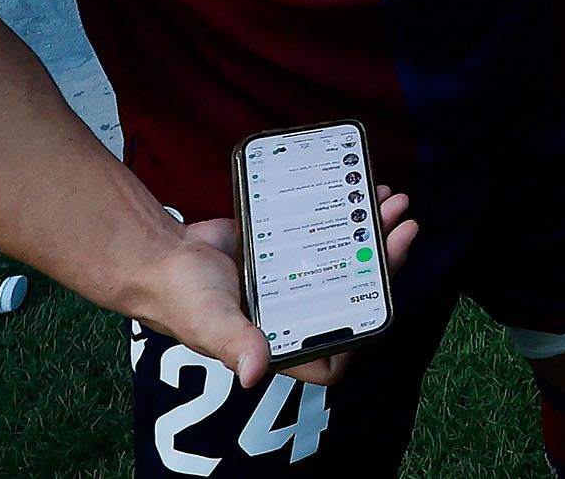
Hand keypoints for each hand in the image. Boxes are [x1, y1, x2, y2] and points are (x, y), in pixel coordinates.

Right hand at [127, 188, 415, 388]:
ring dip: (373, 234)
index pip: (334, 356)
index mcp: (281, 344)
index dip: (362, 335)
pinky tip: (363, 192)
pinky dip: (347, 215)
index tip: (383, 295)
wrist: (160, 254)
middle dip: (384, 263)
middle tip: (403, 226)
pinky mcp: (289, 250)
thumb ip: (234, 342)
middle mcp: (294, 315)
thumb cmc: (180, 297)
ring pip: (348, 260)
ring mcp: (294, 281)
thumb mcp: (209, 321)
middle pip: (354, 295)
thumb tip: (254, 373)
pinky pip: (327, 234)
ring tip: (392, 202)